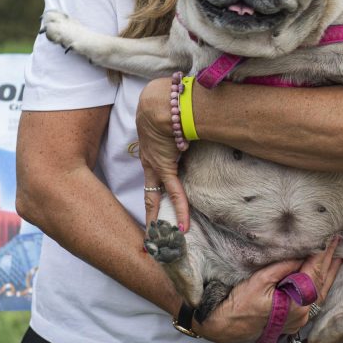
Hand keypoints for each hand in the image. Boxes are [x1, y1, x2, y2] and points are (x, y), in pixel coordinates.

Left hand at [136, 77, 189, 230]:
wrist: (159, 101)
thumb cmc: (164, 103)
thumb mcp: (169, 117)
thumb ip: (178, 123)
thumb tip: (193, 121)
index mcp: (151, 152)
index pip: (152, 178)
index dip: (153, 193)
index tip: (152, 207)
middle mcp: (150, 163)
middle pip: (149, 194)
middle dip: (150, 215)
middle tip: (150, 235)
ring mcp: (156, 167)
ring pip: (155, 198)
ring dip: (159, 219)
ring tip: (162, 241)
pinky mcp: (166, 167)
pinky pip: (175, 193)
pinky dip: (180, 210)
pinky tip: (183, 227)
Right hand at [196, 237, 342, 342]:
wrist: (226, 327)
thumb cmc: (240, 304)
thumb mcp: (261, 280)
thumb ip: (284, 267)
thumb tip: (301, 255)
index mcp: (296, 303)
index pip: (314, 272)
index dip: (322, 254)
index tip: (330, 239)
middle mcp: (302, 313)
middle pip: (320, 282)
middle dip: (329, 261)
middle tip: (338, 242)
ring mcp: (299, 319)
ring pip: (319, 293)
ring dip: (329, 274)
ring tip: (337, 257)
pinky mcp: (294, 320)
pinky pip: (312, 301)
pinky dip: (320, 286)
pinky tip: (324, 277)